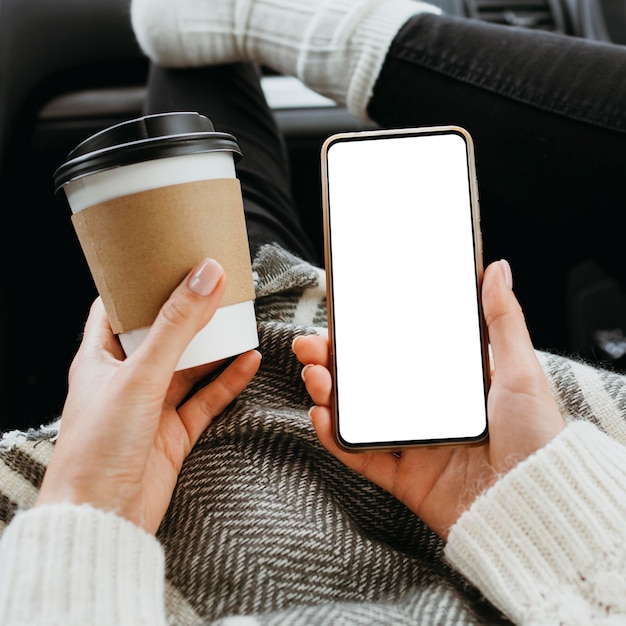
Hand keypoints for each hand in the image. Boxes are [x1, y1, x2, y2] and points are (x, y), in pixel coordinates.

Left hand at [37, 258, 260, 533]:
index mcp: (99, 358)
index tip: (170, 259)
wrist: (102, 520)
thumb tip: (205, 276)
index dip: (141, 282)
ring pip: (189, 367)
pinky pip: (205, 399)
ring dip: (215, 346)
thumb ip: (177, 326)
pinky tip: (248, 362)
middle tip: (217, 285)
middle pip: (161, 334)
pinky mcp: (172, 433)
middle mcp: (125, 378)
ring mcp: (150, 406)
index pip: (116, 307)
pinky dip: (227, 381)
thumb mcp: (140, 374)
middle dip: (189, 312)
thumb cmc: (97, 448)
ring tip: (241, 318)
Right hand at [293, 259, 563, 537]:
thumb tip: (498, 268)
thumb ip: (503, 319)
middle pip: (368, 382)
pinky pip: (360, 456)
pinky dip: (335, 438)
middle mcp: (425, 412)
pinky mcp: (403, 477)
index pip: (397, 353)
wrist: (535, 503)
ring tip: (316, 376)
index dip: (365, 336)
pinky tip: (322, 415)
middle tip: (311, 344)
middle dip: (333, 361)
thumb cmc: (536, 437)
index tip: (343, 318)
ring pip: (357, 415)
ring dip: (329, 393)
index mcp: (448, 385)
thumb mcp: (521, 370)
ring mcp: (412, 443)